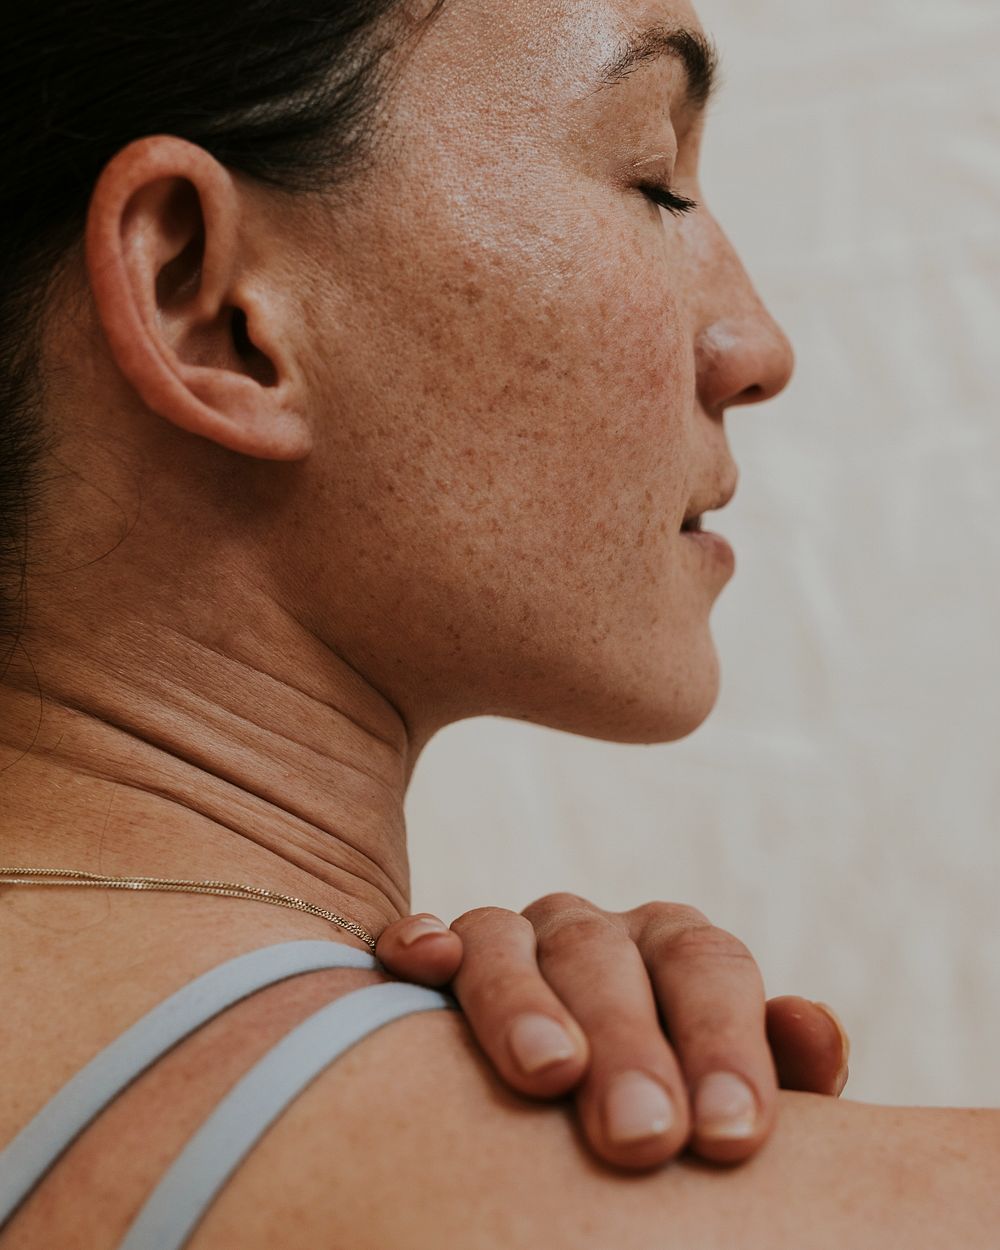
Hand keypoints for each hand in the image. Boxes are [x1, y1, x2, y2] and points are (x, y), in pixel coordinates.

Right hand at [375, 895, 849, 1171]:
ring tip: (547, 1073)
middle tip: (643, 1136)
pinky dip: (423, 941)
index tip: (732, 1136)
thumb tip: (817, 1030)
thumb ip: (771, 1069)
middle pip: (608, 955)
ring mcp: (514, 942)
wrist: (576, 1109)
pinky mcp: (436, 963)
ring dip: (524, 999)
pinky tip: (425, 961)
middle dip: (628, 1041)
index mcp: (677, 951)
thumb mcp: (723, 1101)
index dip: (724, 1042)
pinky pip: (421, 936)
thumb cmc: (668, 1117)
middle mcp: (595, 935)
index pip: (708, 966)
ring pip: (509, 938)